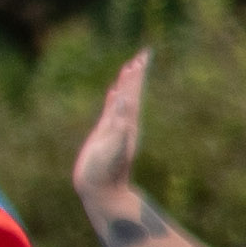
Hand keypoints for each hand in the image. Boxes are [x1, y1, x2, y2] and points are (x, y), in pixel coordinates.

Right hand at [73, 50, 149, 217]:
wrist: (102, 192)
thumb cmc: (105, 173)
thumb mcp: (113, 149)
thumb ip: (119, 126)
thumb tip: (126, 102)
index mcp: (128, 123)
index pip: (134, 93)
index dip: (137, 76)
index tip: (142, 58)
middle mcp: (124, 124)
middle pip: (132, 93)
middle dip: (136, 74)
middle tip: (143, 55)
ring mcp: (115, 129)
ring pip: (123, 100)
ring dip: (126, 84)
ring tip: (130, 68)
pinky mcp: (104, 136)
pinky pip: (111, 112)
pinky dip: (113, 100)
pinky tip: (114, 93)